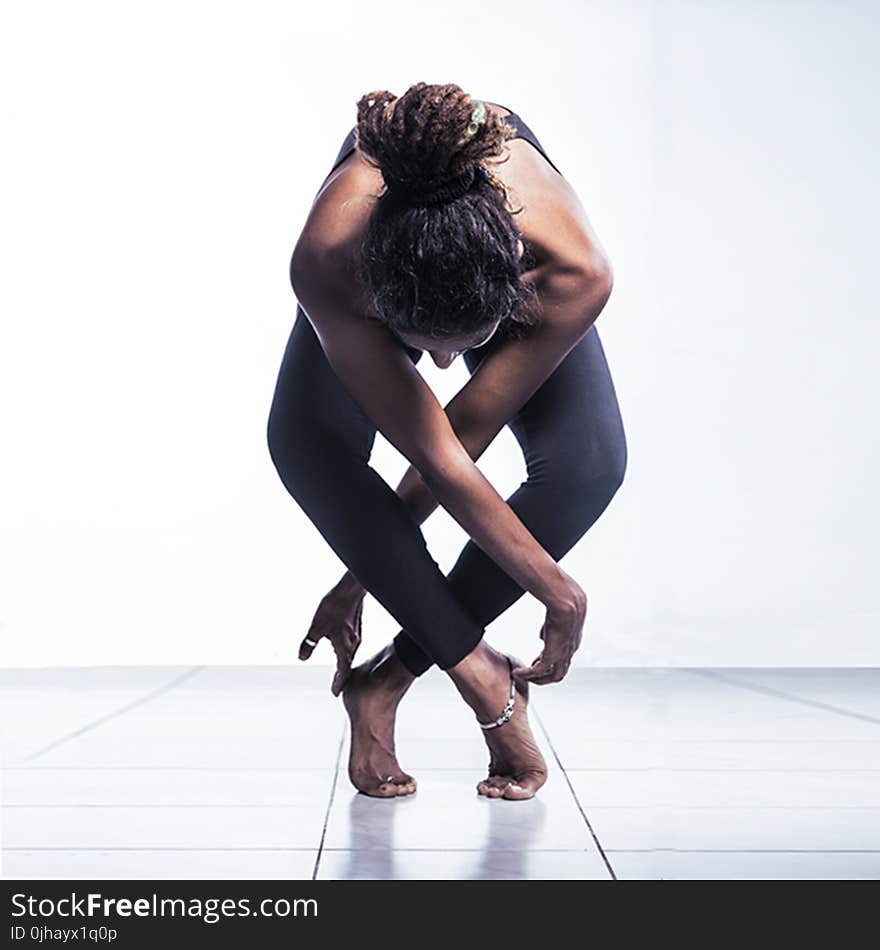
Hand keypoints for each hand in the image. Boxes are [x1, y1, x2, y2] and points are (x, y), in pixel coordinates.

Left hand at [298, 574, 365, 695]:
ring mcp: (356, 634)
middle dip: (342, 676)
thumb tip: (302, 657)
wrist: (350, 589)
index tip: (335, 693)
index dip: (339, 683)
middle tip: (337, 686)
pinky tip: (343, 649)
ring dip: (344, 665)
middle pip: (348, 665)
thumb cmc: (335, 606)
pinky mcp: (356, 626)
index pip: (342, 671)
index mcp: (344, 646)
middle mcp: (353, 643)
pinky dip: (347, 653)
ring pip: (350, 654)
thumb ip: (309, 643)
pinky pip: (352, 645)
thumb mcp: (316, 627)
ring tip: (340, 671)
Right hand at [512, 579, 586, 684]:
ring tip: (524, 678)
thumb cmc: (566, 604)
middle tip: (532, 677)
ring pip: (552, 676)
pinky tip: (518, 673)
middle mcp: (569, 651)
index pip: (562, 659)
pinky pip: (538, 670)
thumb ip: (549, 629)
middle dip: (545, 677)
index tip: (538, 661)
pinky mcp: (552, 655)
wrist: (568, 604)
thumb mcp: (557, 619)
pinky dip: (527, 674)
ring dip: (538, 679)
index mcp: (572, 642)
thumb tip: (542, 636)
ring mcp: (562, 655)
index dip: (550, 662)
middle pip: (559, 673)